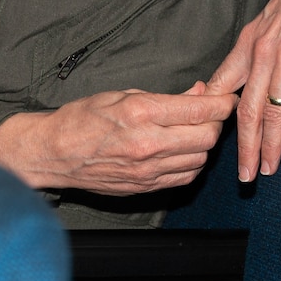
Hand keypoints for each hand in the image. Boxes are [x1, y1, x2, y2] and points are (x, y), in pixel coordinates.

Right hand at [0, 81, 236, 193]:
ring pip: (201, 159)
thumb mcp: (124, 94)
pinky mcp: (145, 187)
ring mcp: (147, 170)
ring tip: (192, 131)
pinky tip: (181, 151)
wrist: (54, 154)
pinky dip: (191, 163)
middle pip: (208, 137)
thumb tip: (200, 93)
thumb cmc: (84, 117)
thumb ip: (167, 97)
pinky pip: (185, 177)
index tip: (226, 97)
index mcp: (142, 113)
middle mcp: (148, 144)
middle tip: (208, 113)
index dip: (222, 102)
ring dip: (203, 144)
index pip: (201, 110)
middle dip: (215, 123)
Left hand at [209, 0, 280, 180]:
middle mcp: (262, 50)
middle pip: (245, 110)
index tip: (216, 146)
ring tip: (269, 167)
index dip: (219, 122)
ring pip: (272, 110)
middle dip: (242, 147)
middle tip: (244, 175)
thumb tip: (251, 75)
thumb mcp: (274, 18)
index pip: (225, 88)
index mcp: (250, 41)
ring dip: (269, 144)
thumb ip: (261, 48)